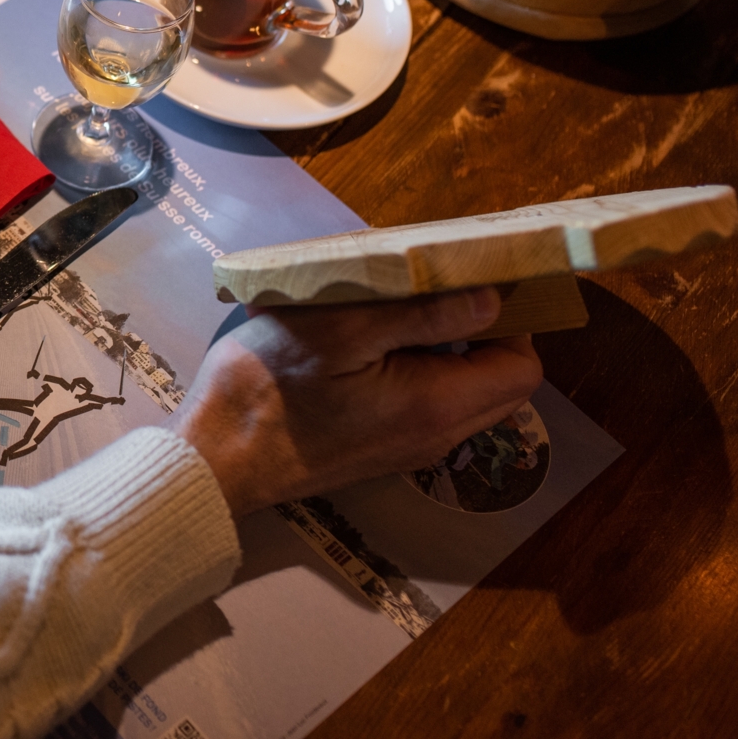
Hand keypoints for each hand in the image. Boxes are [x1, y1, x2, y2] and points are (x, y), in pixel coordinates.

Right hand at [170, 288, 543, 515]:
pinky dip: (421, 370)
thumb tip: (492, 299)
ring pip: (465, 394)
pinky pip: (429, 405)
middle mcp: (436, 436)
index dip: (512, 319)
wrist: (216, 457)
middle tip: (436, 290)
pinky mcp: (382, 447)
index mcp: (437, 405)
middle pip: (500, 383)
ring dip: (449, 350)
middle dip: (486, 333)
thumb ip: (421, 314)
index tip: (474, 280)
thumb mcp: (340, 329)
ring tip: (395, 312)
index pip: (521, 367)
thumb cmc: (267, 386)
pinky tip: (368, 345)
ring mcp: (409, 447)